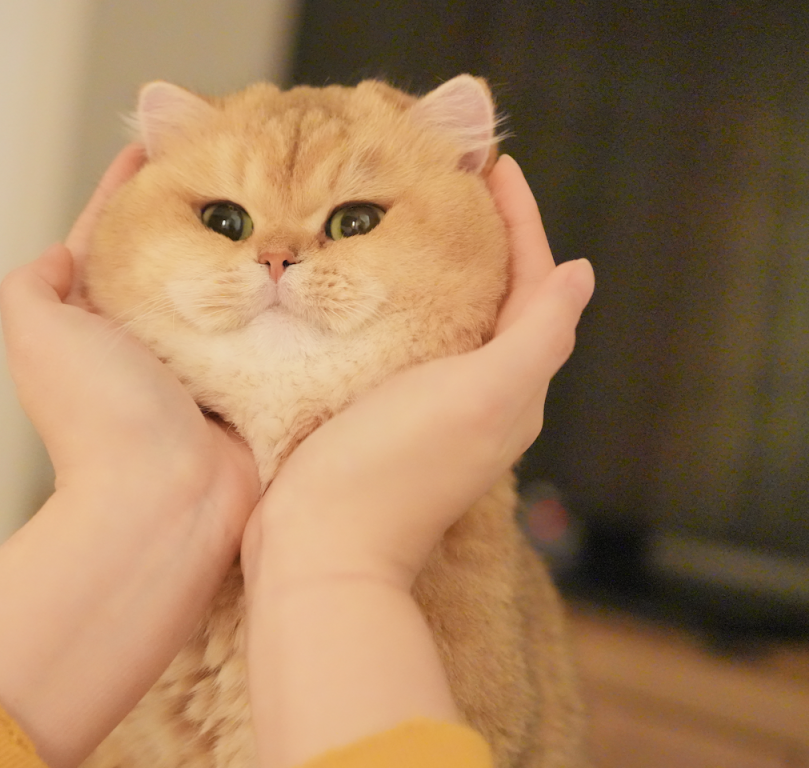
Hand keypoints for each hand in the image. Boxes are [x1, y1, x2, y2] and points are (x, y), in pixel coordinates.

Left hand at [0, 144, 258, 532]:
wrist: (166, 501)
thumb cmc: (99, 417)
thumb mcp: (37, 336)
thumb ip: (32, 286)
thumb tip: (58, 254)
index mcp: (100, 322)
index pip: (113, 237)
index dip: (129, 189)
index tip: (158, 141)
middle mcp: (152, 338)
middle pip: (177, 256)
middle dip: (202, 210)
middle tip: (238, 162)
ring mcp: (206, 360)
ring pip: (227, 287)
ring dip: (249, 248)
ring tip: (281, 195)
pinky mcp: (254, 381)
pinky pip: (270, 327)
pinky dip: (283, 297)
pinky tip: (307, 259)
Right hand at [243, 154, 593, 587]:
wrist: (318, 546)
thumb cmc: (396, 465)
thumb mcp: (482, 395)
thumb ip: (538, 336)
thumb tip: (582, 275)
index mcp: (512, 385)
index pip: (535, 286)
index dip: (522, 222)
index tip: (493, 164)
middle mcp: (480, 397)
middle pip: (497, 300)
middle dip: (483, 239)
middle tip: (447, 185)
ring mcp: (429, 410)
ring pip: (450, 321)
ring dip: (441, 270)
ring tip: (408, 221)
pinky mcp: (380, 418)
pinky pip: (404, 345)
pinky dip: (399, 306)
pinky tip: (368, 289)